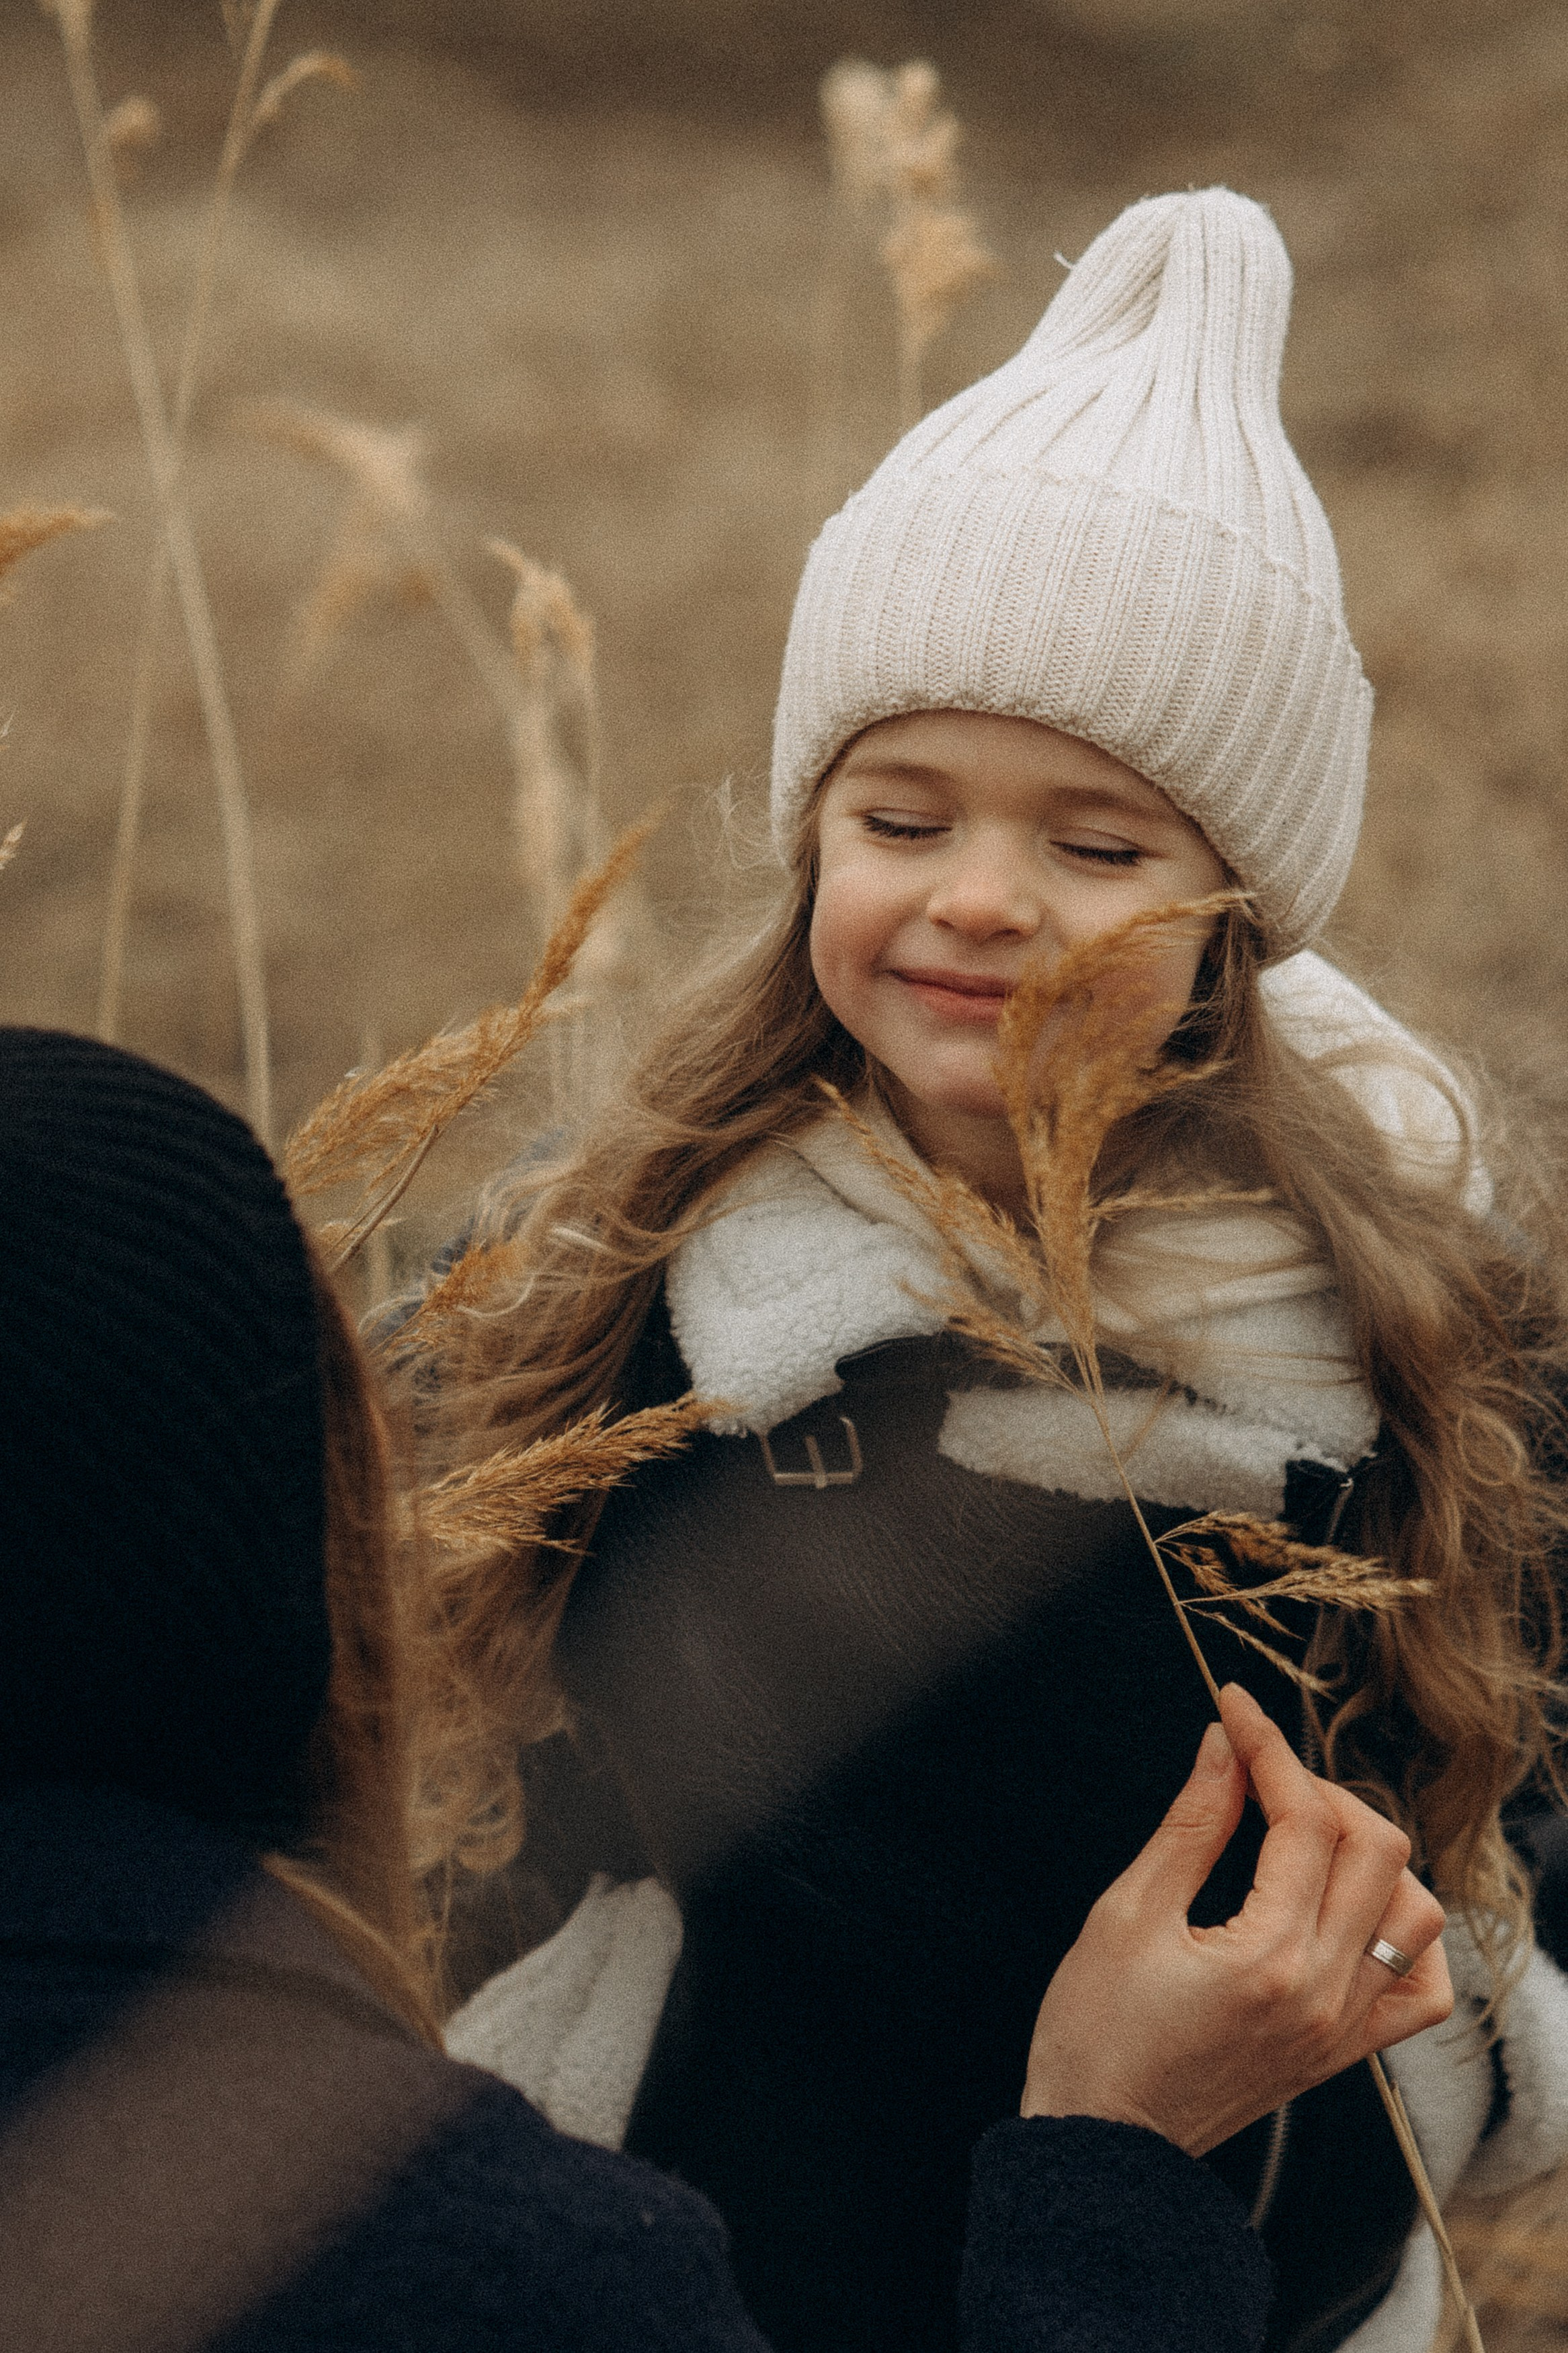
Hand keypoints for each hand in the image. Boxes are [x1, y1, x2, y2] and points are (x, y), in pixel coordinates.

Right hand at [1020, 1683, 1452, 2155]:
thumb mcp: (1126, 1911)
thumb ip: (1190, 1824)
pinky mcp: (1344, 2052)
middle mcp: (1324, 1995)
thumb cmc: (1096, 2033)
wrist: (1104, 2145)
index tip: (1233, 1710)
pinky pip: (1422, 1989)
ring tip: (1303, 1833)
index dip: (1268, 1748)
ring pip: (1415, 1911)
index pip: (1303, 1820)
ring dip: (1369, 1852)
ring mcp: (1344, 2029)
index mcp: (1268, 1959)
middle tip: (1256, 1772)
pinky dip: (1406, 1935)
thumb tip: (1224, 1746)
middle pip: (1374, 1850)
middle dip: (1317, 1788)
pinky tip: (1353, 1909)